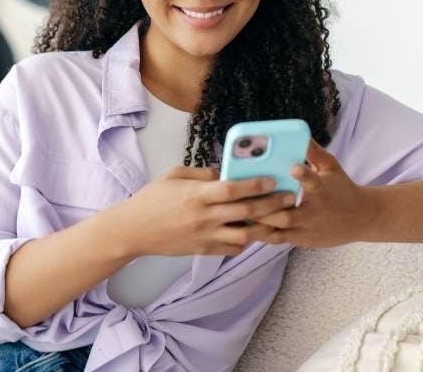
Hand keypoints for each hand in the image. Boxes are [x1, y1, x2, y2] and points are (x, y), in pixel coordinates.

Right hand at [111, 165, 295, 256]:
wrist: (133, 230)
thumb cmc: (151, 199)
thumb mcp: (174, 176)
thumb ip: (201, 173)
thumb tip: (225, 172)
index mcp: (196, 195)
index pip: (232, 190)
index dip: (256, 185)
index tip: (273, 180)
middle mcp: (203, 216)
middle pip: (245, 212)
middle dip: (271, 204)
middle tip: (290, 198)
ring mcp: (204, 236)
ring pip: (245, 234)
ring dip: (264, 227)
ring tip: (278, 218)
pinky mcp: (203, 250)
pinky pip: (232, 248)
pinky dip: (245, 241)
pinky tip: (252, 232)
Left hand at [252, 139, 378, 247]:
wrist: (361, 219)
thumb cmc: (341, 188)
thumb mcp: (331, 167)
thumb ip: (313, 152)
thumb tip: (299, 133)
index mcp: (322, 191)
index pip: (312, 182)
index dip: (303, 176)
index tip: (292, 167)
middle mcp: (314, 212)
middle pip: (288, 215)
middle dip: (266, 207)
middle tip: (244, 197)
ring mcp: (308, 229)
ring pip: (280, 230)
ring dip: (259, 222)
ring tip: (239, 211)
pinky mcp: (304, 240)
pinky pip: (279, 239)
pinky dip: (262, 233)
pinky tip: (246, 225)